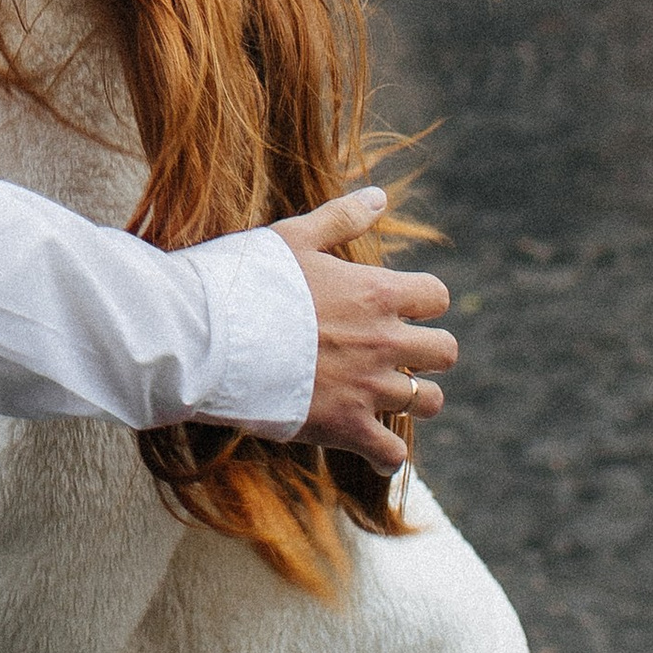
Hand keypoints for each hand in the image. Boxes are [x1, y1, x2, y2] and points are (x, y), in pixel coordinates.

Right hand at [273, 189, 456, 473]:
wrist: (207, 338)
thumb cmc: (245, 280)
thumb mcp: (293, 236)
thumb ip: (341, 218)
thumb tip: (380, 196)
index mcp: (377, 292)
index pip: (436, 297)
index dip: (422, 302)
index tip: (400, 308)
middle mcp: (384, 341)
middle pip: (445, 351)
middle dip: (426, 352)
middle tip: (398, 354)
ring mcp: (368, 388)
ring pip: (427, 401)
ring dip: (415, 399)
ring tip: (390, 398)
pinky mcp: (344, 427)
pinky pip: (392, 454)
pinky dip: (387, 456)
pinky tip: (374, 452)